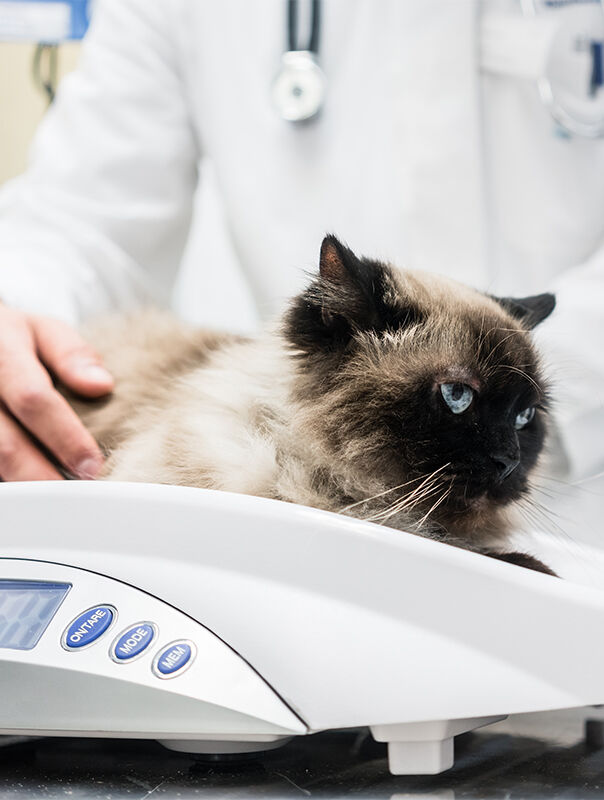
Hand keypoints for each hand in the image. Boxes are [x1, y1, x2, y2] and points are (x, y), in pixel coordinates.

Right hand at [0, 306, 113, 479]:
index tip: (92, 465)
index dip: (65, 437)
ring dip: (24, 484)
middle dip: (43, 476)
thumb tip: (101, 385)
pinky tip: (31, 491)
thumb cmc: (10, 339)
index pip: (33, 398)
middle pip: (6, 444)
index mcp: (0, 351)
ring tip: (56, 501)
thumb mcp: (41, 330)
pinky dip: (9, 479)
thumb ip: (71, 353)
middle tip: (77, 495)